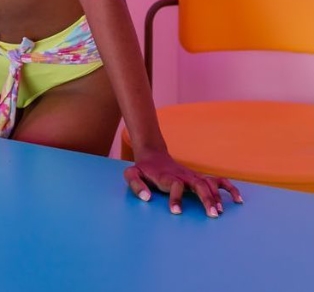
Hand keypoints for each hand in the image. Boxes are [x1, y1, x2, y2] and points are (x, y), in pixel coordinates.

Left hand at [124, 150, 242, 216]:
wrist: (153, 156)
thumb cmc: (143, 170)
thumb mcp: (132, 174)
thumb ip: (135, 184)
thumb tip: (146, 198)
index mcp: (167, 176)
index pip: (174, 184)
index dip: (176, 197)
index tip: (176, 212)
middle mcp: (183, 176)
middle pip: (198, 184)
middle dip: (206, 199)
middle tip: (212, 215)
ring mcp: (193, 176)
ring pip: (209, 183)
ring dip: (217, 196)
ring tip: (220, 212)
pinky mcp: (199, 178)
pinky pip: (218, 181)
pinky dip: (229, 188)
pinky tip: (238, 200)